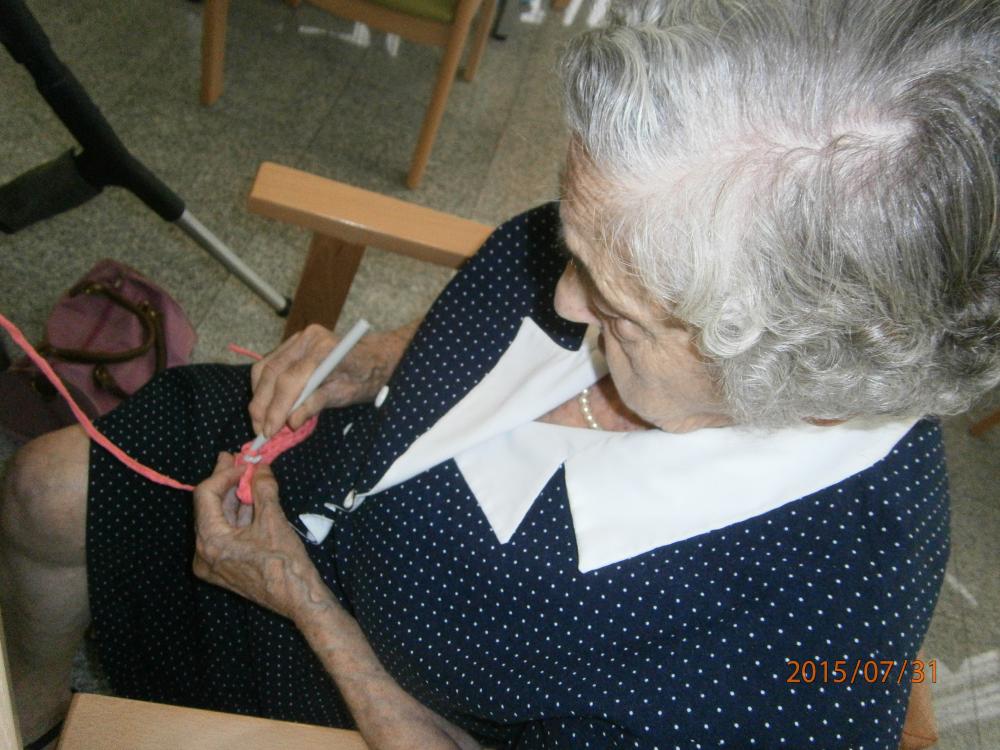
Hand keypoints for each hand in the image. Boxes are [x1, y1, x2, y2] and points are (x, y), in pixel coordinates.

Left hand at [192, 454, 324, 620]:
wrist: (298, 599)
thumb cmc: (284, 562)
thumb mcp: (273, 520)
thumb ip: (262, 489)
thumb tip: (260, 466)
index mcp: (210, 541)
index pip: (205, 495)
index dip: (223, 474)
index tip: (243, 462)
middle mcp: (203, 553)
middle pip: (208, 508)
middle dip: (226, 483)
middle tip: (235, 459)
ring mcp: (212, 563)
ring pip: (217, 520)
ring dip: (232, 498)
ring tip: (246, 476)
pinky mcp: (224, 568)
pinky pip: (225, 534)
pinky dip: (236, 516)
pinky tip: (249, 499)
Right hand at [249, 322, 417, 438]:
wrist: (375, 357)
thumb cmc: (366, 376)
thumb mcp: (345, 395)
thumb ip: (316, 404)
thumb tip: (290, 423)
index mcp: (324, 349)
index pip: (290, 380)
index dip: (277, 408)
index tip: (270, 431)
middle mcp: (306, 338)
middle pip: (271, 373)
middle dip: (262, 405)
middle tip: (260, 431)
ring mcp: (297, 338)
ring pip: (264, 368)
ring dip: (258, 397)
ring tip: (259, 422)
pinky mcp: (291, 343)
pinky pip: (268, 365)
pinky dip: (262, 387)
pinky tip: (265, 406)